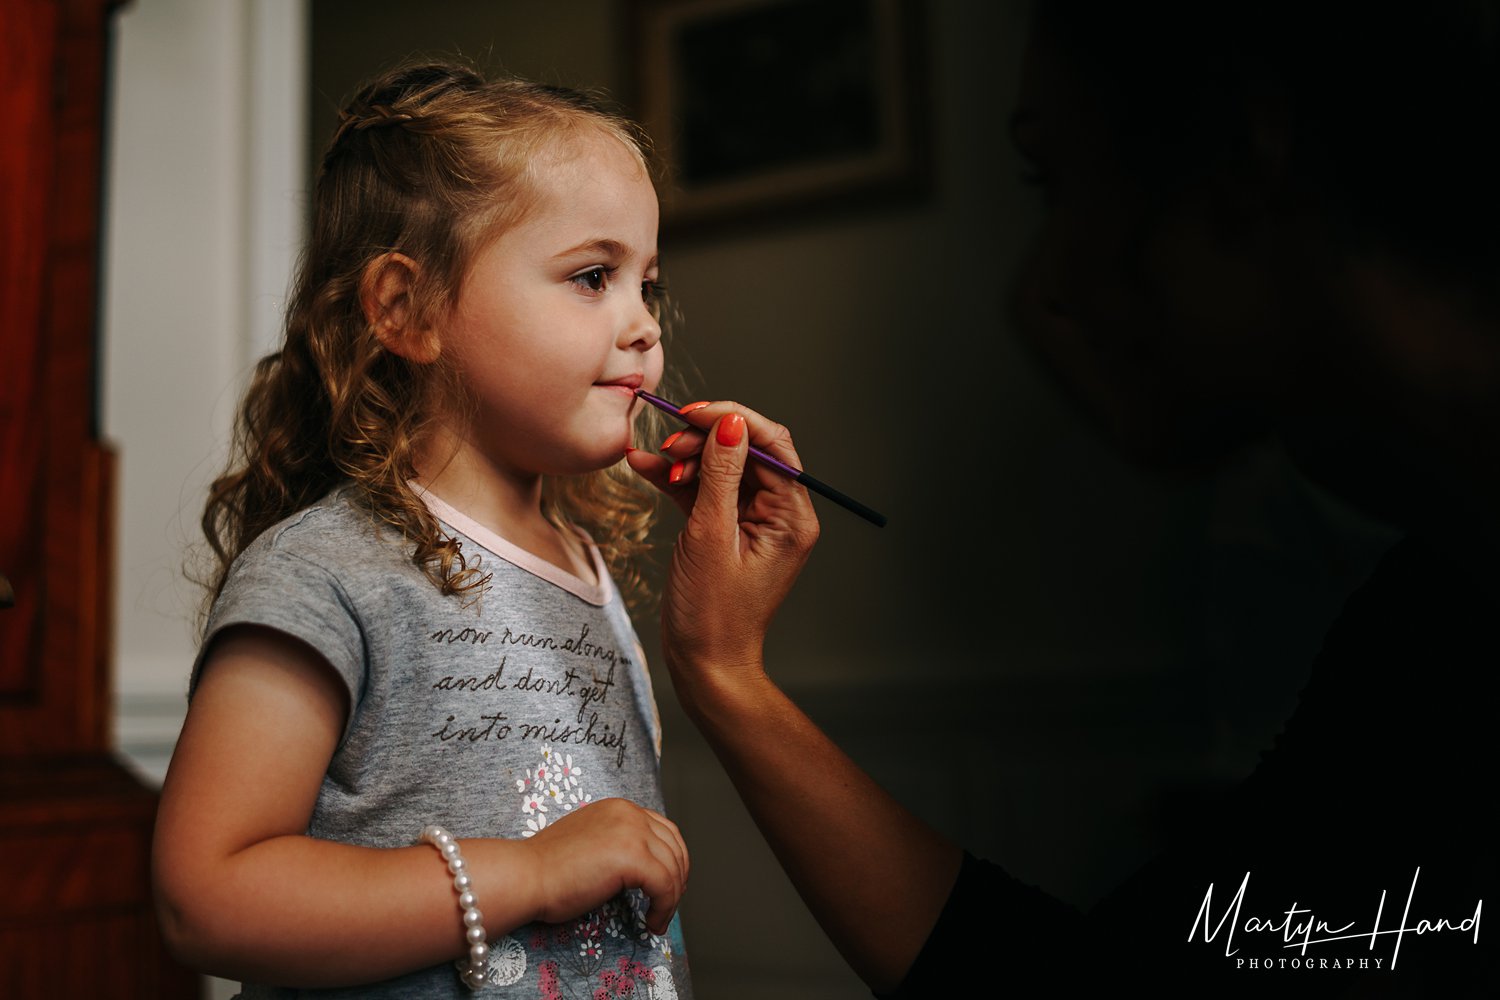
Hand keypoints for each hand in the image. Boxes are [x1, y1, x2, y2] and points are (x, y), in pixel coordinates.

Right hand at [520, 797, 687, 934]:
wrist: (525, 876)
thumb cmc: (547, 870)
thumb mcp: (590, 844)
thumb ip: (615, 845)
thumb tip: (642, 869)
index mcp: (619, 808)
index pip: (663, 830)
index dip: (672, 860)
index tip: (667, 885)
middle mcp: (629, 813)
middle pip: (675, 847)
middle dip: (677, 879)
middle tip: (666, 905)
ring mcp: (632, 832)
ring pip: (673, 869)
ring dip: (671, 898)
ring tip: (657, 919)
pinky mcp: (632, 856)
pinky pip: (665, 886)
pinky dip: (664, 908)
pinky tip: (651, 923)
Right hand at [626, 401, 819, 703]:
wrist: (703, 664)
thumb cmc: (712, 614)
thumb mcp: (711, 536)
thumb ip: (720, 476)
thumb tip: (729, 424)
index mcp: (791, 516)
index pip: (772, 446)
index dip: (733, 421)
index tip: (693, 413)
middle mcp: (778, 514)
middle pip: (745, 452)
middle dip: (704, 440)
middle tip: (668, 443)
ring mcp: (750, 521)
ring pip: (720, 468)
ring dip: (686, 458)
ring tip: (655, 460)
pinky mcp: (723, 530)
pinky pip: (703, 491)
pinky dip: (677, 479)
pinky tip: (646, 466)